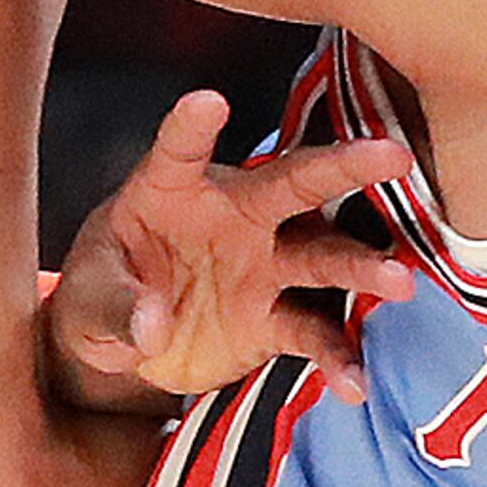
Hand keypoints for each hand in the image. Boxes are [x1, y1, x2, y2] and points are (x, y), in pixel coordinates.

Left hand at [48, 90, 419, 409]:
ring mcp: (260, 266)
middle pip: (292, 185)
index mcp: (173, 192)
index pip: (180, 152)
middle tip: (392, 155)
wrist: (126, 347)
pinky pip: (313, 334)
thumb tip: (152, 324)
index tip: (207, 101)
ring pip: (321, 256)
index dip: (192, 127)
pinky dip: (336, 357)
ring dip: (360, 267)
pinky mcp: (272, 320)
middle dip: (343, 168)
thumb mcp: (86, 302)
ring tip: (399, 282)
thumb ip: (116, 308)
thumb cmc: (103, 296)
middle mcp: (232, 217)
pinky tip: (355, 385)